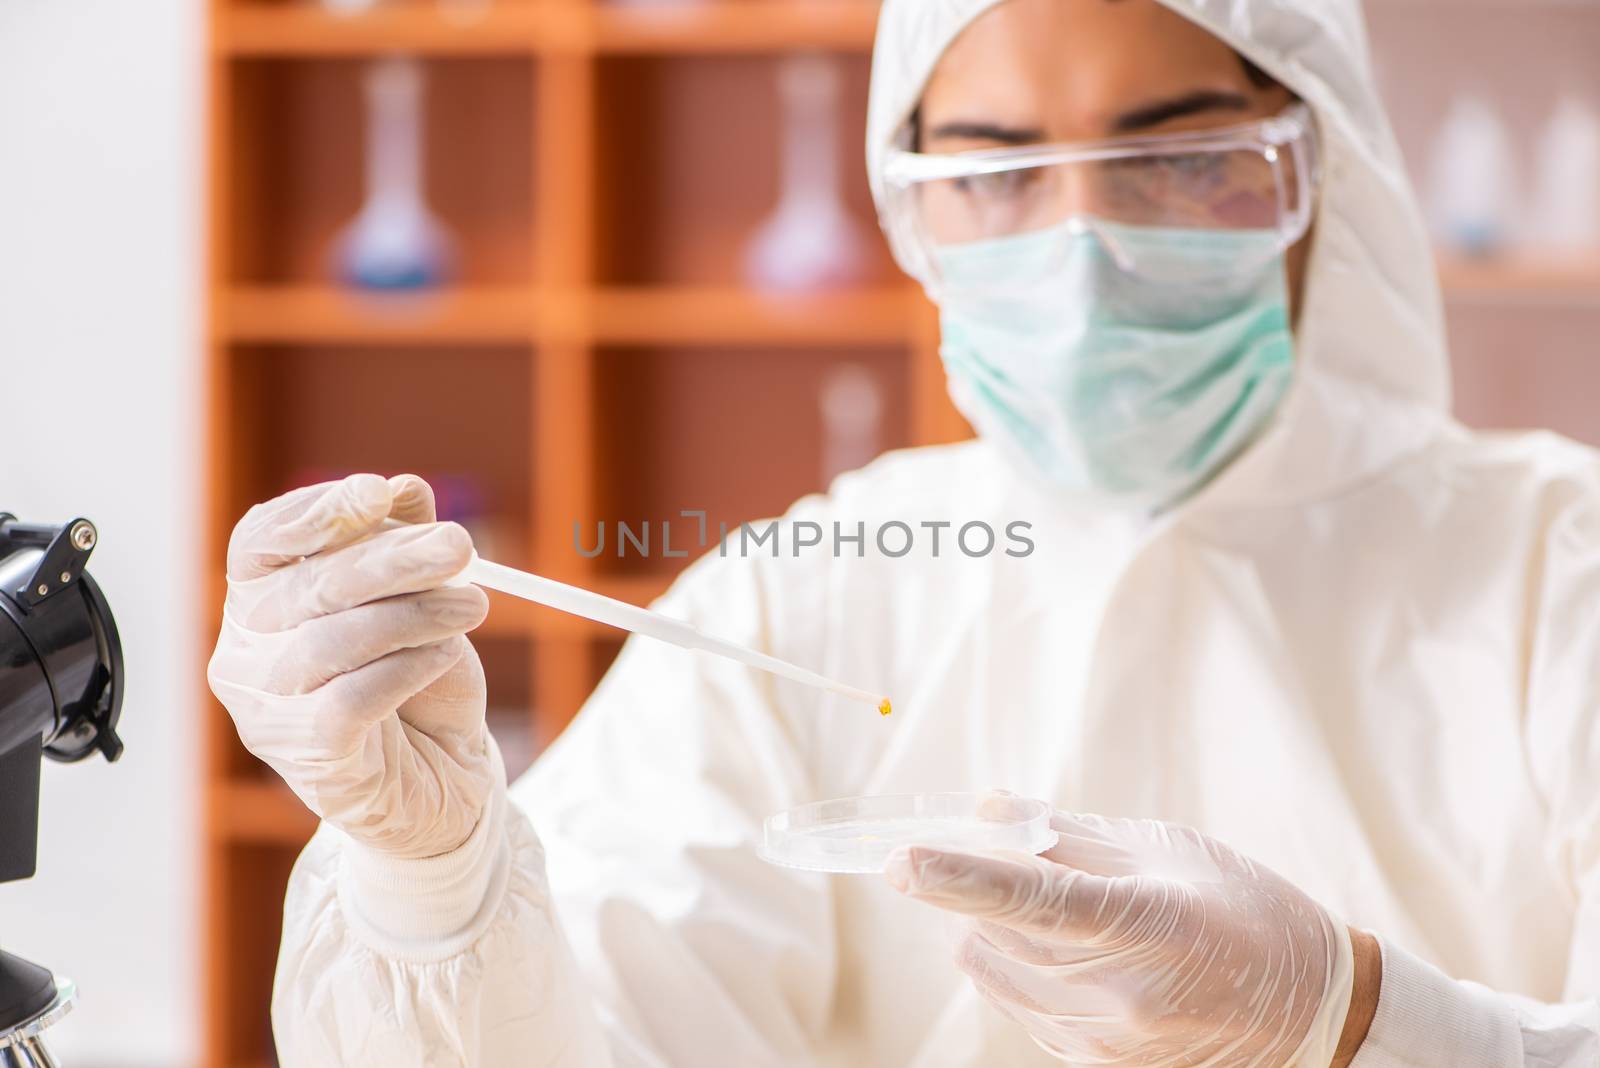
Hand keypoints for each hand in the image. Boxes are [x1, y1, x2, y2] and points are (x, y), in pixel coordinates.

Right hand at [208, 473, 495, 858]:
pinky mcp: (309, 756)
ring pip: (332, 643)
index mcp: (258, 601)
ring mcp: (267, 710)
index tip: (379, 493)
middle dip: (391, 559)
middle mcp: (245, 654)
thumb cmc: (417, 679)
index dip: (317, 513)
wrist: (443, 775)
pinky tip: (444, 656)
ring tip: (471, 606)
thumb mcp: (416, 598)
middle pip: (307, 587)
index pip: (261, 542)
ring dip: (413, 615)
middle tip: (460, 546)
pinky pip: (352, 699)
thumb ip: (401, 541)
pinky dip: (406, 669)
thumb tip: (406, 490)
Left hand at [886, 806, 1364, 1066]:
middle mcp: (1122, 992)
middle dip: (977, 886)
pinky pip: (1015, 1001)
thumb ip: (1069, 833)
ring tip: (1062, 909)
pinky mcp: (1094, 1065)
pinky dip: (1019, 964)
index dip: (961, 877)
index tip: (903, 859)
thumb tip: (988, 809)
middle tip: (1013, 854)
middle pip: (996, 931)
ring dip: (996, 927)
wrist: (1310, 1010)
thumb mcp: (1168, 848)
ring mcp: (1107, 1038)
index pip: (1034, 900)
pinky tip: (1074, 951)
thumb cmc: (1245, 908)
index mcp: (1150, 922)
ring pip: (993, 967)